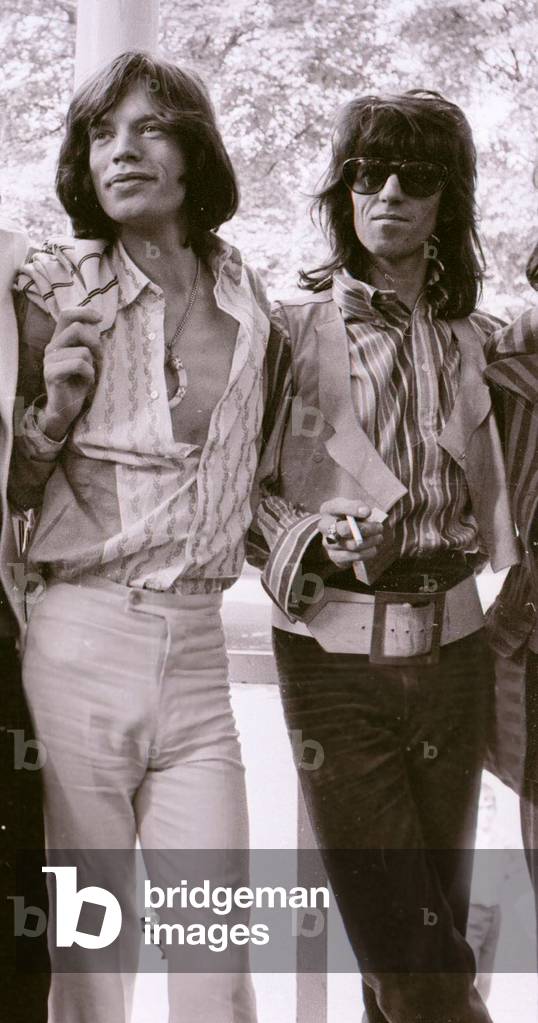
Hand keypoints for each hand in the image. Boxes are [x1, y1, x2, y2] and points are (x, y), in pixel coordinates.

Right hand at [40, 307, 102, 439]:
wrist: (66, 408)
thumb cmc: (79, 382)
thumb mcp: (87, 358)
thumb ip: (88, 341)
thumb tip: (96, 323)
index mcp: (59, 340)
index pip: (67, 314)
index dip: (84, 312)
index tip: (100, 319)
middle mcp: (52, 347)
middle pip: (76, 329)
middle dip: (95, 343)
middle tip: (99, 359)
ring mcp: (49, 360)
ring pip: (82, 351)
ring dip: (93, 364)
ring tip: (89, 375)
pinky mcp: (51, 373)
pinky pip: (79, 364)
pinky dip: (89, 374)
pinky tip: (86, 382)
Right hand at [318, 499, 384, 568]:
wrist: (344, 531)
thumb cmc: (351, 516)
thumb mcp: (353, 506)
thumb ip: (358, 506)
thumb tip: (366, 512)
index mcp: (328, 509)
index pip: (337, 507)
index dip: (353, 509)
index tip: (368, 512)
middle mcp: (324, 526)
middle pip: (344, 530)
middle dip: (365, 529)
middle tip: (379, 528)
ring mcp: (327, 543)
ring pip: (351, 545)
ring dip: (369, 542)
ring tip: (379, 538)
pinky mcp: (334, 556)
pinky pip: (351, 558)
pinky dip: (366, 554)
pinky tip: (372, 549)